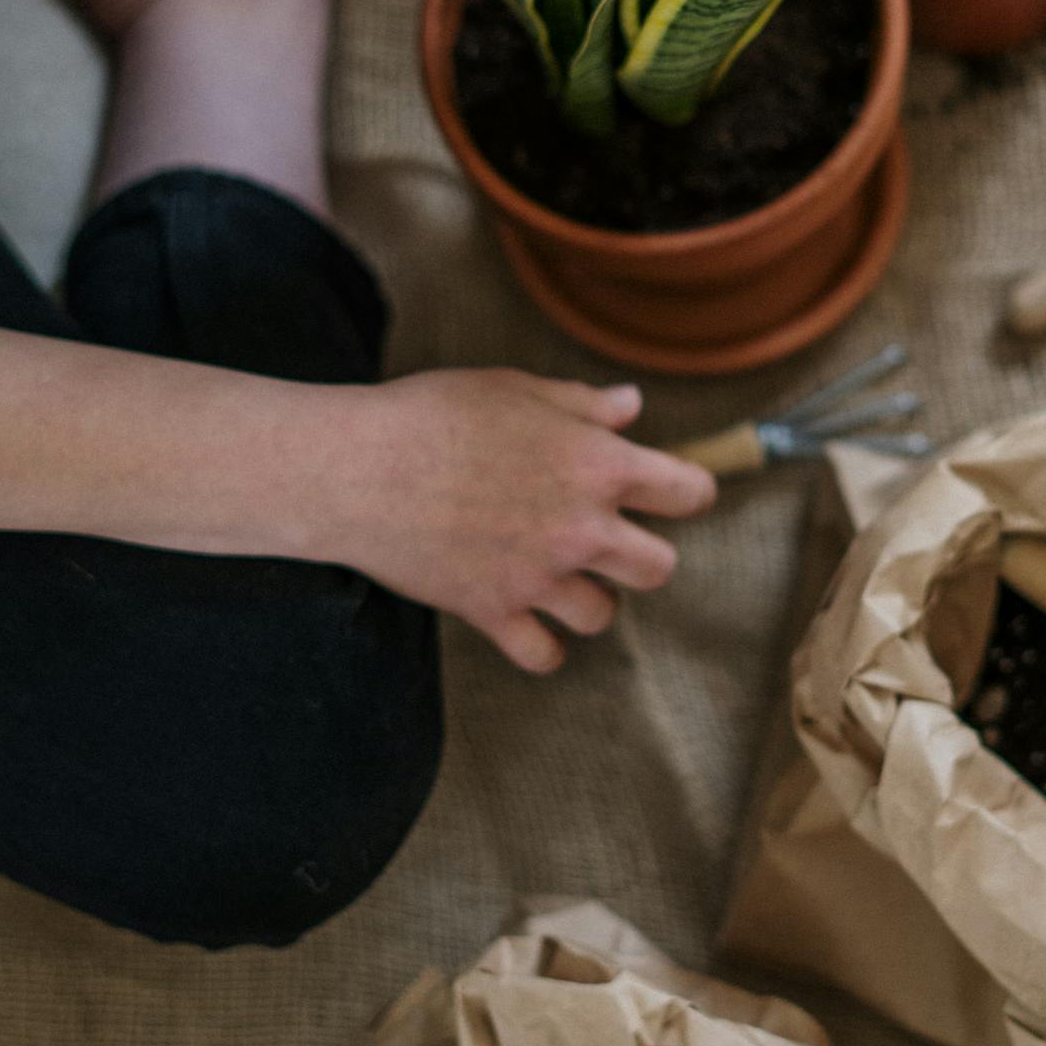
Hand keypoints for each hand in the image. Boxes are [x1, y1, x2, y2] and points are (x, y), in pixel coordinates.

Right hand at [315, 369, 715, 672]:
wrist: (357, 468)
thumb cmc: (436, 414)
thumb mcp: (517, 390)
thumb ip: (584, 404)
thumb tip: (632, 406)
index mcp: (598, 465)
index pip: (687, 492)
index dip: (687, 491)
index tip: (671, 492)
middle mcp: (581, 528)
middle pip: (658, 568)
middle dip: (642, 555)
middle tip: (609, 540)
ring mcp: (538, 577)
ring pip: (601, 615)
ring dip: (588, 598)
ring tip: (558, 575)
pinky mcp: (493, 612)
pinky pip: (544, 656)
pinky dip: (542, 645)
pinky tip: (528, 622)